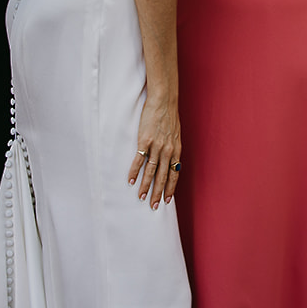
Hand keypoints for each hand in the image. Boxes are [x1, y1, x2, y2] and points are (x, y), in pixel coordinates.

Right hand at [128, 93, 180, 207]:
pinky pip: (139, 160)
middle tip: (154, 207)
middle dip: (158, 193)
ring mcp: (156, 146)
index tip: (167, 200)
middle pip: (163, 176)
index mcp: (176, 150)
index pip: (174, 174)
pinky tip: (130, 180)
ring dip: (146, 186)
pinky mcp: (145, 140)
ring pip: (151, 171)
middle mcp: (168, 151)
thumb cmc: (169, 115)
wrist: (163, 100)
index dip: (170, 188)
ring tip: (141, 198)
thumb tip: (169, 159)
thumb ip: (172, 147)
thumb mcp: (175, 134)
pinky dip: (134, 171)